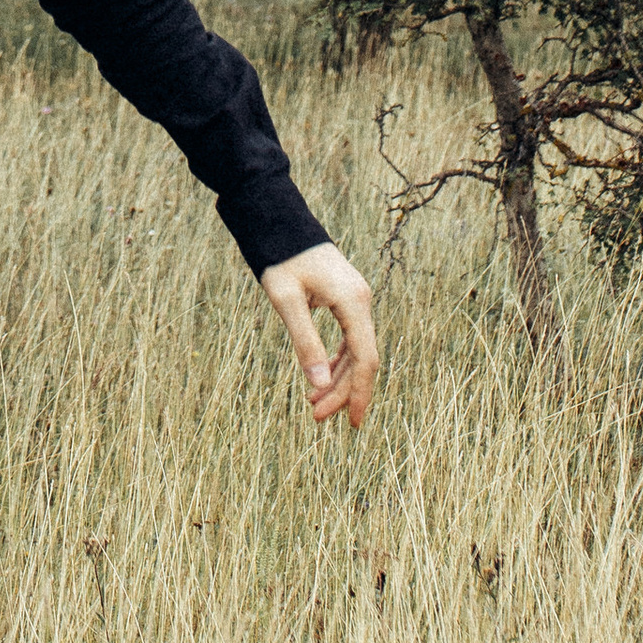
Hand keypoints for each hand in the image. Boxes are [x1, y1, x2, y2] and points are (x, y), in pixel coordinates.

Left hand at [259, 241, 377, 427]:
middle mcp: (361, 300)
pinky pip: (349, 338)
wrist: (277, 219)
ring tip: (314, 403)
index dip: (358, 393)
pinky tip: (321, 376)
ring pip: (356, 351)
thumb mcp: (286, 299)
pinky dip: (336, 361)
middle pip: (361, 359)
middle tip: (316, 416)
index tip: (349, 422)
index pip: (365, 358)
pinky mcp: (346, 299)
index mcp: (353, 301)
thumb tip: (318, 384)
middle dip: (342, 391)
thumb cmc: (279, 256)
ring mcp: (356, 299)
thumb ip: (304, 340)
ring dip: (338, 379)